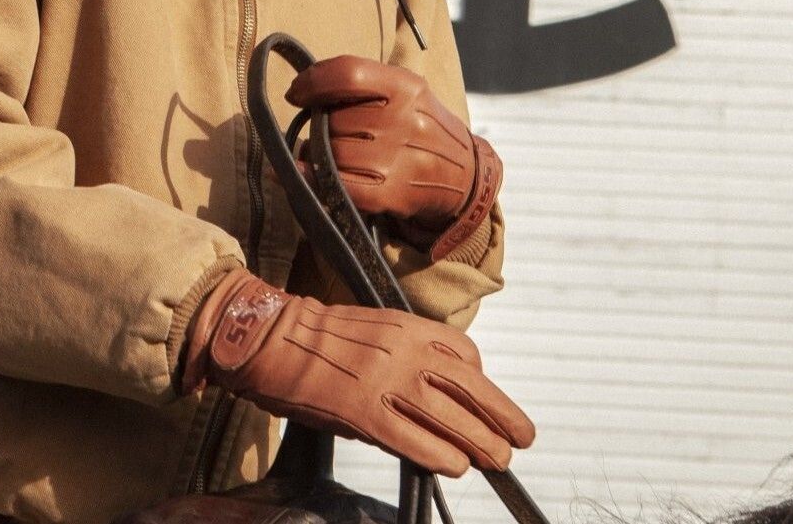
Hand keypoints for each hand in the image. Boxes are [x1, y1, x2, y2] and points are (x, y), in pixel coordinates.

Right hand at [181, 269, 534, 475]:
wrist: (269, 338)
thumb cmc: (315, 336)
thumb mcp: (373, 327)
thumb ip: (406, 352)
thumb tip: (433, 390)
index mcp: (407, 326)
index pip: (464, 354)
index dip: (482, 381)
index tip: (485, 398)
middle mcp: (404, 352)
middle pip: (470, 387)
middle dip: (502, 415)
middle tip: (523, 437)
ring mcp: (386, 383)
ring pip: (451, 417)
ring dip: (481, 442)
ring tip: (498, 460)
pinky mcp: (364, 414)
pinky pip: (414, 440)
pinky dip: (440, 455)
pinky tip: (454, 467)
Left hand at [284, 56, 500, 251]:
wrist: (465, 176)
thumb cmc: (422, 129)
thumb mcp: (406, 94)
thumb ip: (363, 86)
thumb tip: (303, 92)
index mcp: (407, 87)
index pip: (348, 73)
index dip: (313, 81)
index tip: (296, 93)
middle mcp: (405, 119)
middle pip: (335, 119)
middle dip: (323, 127)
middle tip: (329, 135)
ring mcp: (400, 158)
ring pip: (332, 153)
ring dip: (319, 156)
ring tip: (329, 156)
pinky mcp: (393, 193)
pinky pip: (338, 184)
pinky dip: (313, 179)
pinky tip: (300, 174)